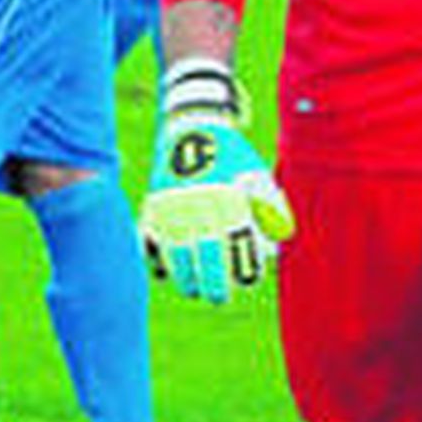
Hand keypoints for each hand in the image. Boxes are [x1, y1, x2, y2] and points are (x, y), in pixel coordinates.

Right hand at [140, 107, 293, 302]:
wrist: (193, 124)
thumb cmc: (233, 157)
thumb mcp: (257, 174)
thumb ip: (270, 209)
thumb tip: (272, 250)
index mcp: (229, 193)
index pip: (238, 239)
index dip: (242, 264)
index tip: (247, 280)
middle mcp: (199, 198)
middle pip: (205, 249)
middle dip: (212, 278)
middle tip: (219, 297)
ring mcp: (172, 200)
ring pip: (175, 247)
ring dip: (182, 274)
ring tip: (193, 290)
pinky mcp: (152, 200)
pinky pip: (149, 234)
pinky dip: (153, 254)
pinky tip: (163, 272)